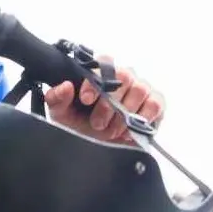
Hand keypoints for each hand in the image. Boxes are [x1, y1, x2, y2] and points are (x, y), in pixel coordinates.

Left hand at [44, 58, 163, 144]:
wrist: (99, 148)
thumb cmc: (81, 125)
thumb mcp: (62, 115)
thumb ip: (57, 99)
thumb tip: (66, 86)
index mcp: (100, 73)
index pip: (103, 62)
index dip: (95, 80)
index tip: (85, 100)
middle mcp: (123, 77)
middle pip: (124, 75)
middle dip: (109, 104)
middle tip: (97, 124)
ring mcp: (140, 89)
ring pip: (139, 89)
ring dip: (124, 114)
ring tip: (112, 131)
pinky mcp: (155, 104)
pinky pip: (155, 104)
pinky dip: (142, 118)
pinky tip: (129, 131)